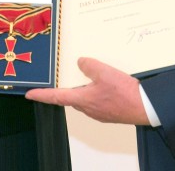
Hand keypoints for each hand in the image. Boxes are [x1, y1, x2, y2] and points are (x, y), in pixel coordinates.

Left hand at [25, 57, 148, 124]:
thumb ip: (89, 65)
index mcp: (82, 99)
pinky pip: (96, 99)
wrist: (145, 108)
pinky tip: (105, 82)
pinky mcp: (108, 111)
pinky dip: (96, 90)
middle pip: (71, 96)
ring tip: (89, 74)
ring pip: (85, 97)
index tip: (30, 94)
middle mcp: (88, 108)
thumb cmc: (125, 94)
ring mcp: (98, 111)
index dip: (41, 95)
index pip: (56, 97)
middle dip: (67, 86)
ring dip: (84, 87)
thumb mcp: (105, 73)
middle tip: (63, 75)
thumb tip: (81, 62)